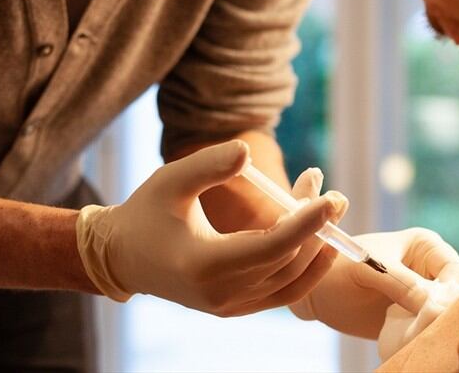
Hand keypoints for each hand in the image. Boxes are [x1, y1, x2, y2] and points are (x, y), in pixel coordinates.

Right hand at [75, 140, 347, 316]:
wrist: (124, 257)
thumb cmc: (147, 212)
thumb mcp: (171, 180)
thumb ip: (209, 164)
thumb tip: (247, 150)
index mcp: (203, 264)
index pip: (270, 247)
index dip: (305, 223)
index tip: (330, 199)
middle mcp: (221, 294)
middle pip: (287, 261)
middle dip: (317, 227)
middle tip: (334, 193)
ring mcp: (230, 306)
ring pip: (291, 279)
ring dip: (317, 244)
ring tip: (328, 205)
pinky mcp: (237, 308)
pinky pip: (284, 293)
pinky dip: (307, 268)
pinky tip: (321, 238)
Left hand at [287, 168, 458, 337]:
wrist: (316, 294)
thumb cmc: (339, 269)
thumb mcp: (368, 269)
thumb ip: (401, 283)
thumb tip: (435, 304)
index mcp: (427, 246)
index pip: (456, 271)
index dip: (452, 292)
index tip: (438, 310)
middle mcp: (430, 270)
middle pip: (456, 295)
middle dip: (447, 312)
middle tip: (430, 326)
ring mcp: (423, 295)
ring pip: (446, 315)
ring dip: (437, 326)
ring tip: (418, 334)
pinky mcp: (414, 318)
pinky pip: (430, 330)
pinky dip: (425, 337)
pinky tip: (411, 340)